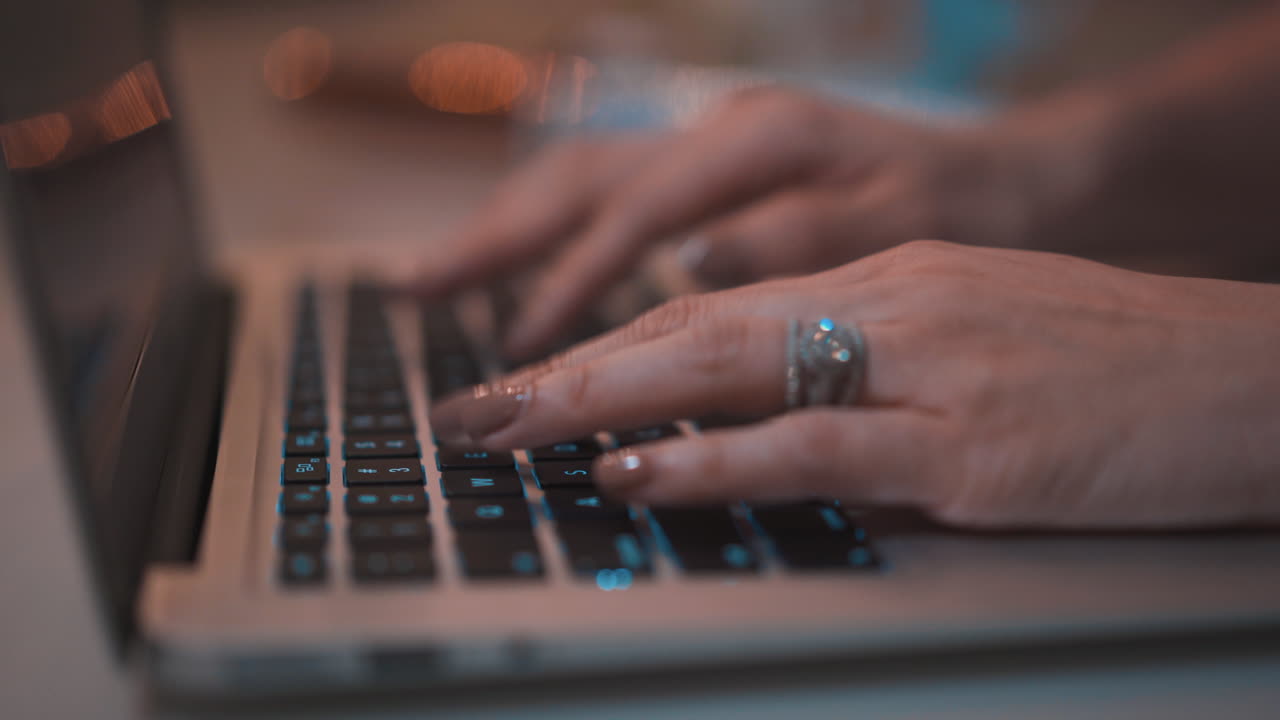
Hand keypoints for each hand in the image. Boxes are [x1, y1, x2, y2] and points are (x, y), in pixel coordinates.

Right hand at [408, 87, 1071, 358]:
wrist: (1015, 171)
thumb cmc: (967, 201)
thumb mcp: (909, 219)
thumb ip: (802, 237)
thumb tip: (692, 263)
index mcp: (760, 141)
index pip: (636, 214)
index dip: (570, 284)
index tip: (521, 357)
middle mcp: (719, 132)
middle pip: (579, 179)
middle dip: (492, 238)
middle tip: (409, 291)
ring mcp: (711, 147)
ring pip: (582, 179)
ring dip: (505, 231)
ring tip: (433, 281)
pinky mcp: (714, 172)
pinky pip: (611, 196)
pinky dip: (554, 234)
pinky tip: (524, 272)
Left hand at [430, 241, 1279, 528]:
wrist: (1256, 375)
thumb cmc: (1119, 365)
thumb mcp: (975, 342)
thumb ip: (868, 366)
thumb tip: (764, 415)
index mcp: (888, 278)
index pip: (713, 305)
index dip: (605, 342)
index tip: (522, 377)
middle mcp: (891, 303)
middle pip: (693, 326)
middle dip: (569, 370)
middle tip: (473, 407)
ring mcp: (926, 368)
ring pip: (730, 368)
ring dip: (602, 402)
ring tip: (507, 430)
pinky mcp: (969, 442)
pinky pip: (814, 443)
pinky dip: (714, 457)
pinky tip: (636, 468)